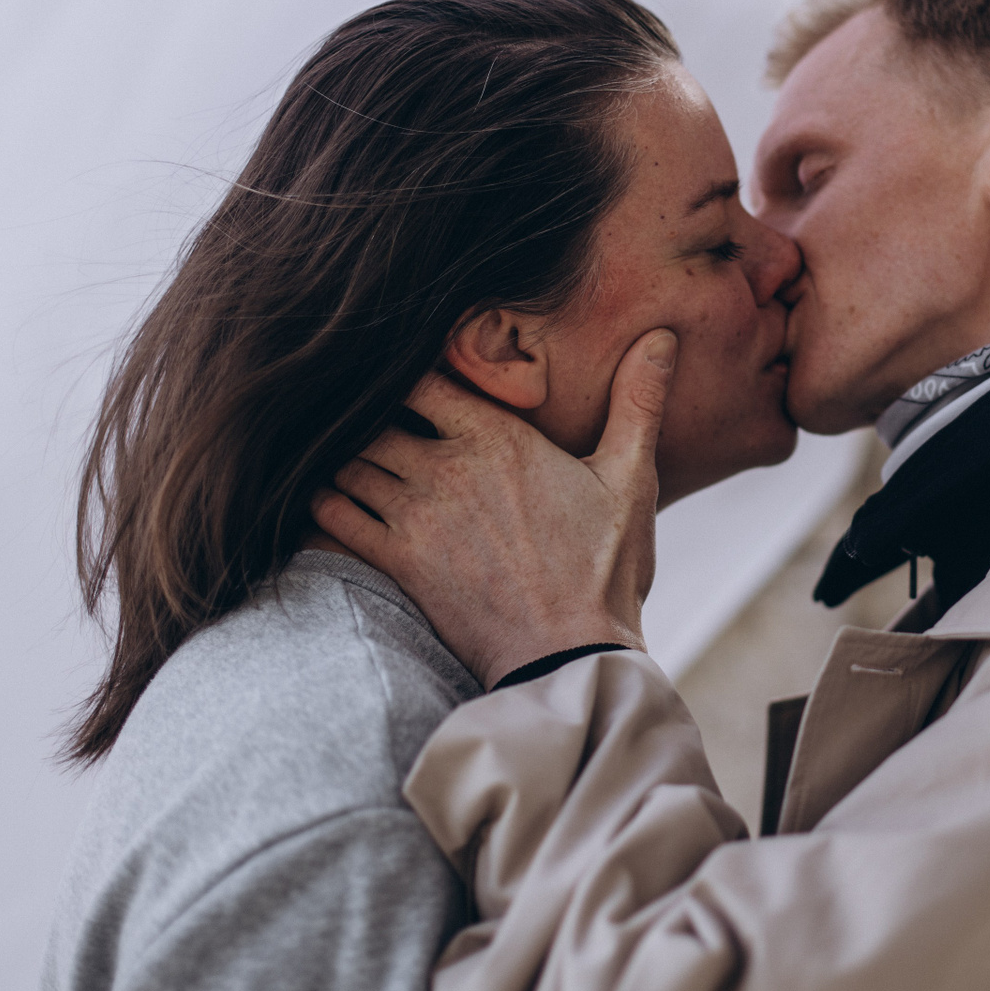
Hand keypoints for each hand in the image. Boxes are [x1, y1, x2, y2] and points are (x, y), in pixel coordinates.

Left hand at [312, 329, 677, 687]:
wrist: (571, 655)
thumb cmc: (606, 567)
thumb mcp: (632, 476)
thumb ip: (639, 400)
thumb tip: (664, 335)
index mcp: (499, 437)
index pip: (422, 377)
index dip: (410, 373)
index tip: (416, 382)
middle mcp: (448, 467)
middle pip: (376, 416)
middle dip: (372, 413)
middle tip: (371, 415)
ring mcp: (416, 516)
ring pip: (349, 461)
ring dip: (346, 455)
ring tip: (355, 455)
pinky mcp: (398, 562)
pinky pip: (334, 515)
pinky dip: (325, 501)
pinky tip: (336, 499)